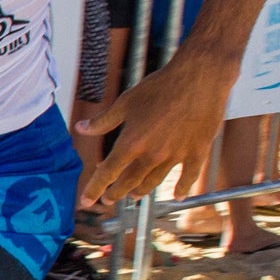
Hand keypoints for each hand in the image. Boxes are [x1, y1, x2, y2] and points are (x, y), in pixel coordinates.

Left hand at [77, 50, 238, 205]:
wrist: (198, 78)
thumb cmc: (160, 87)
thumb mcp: (125, 102)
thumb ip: (103, 121)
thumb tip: (80, 128)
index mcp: (132, 143)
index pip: (108, 172)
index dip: (95, 188)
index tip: (86, 201)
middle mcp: (152, 155)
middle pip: (130, 181)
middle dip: (116, 193)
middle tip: (108, 200)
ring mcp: (176, 156)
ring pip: (155, 181)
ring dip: (141, 191)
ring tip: (134, 196)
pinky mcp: (197, 152)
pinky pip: (189, 176)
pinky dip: (183, 188)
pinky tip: (178, 196)